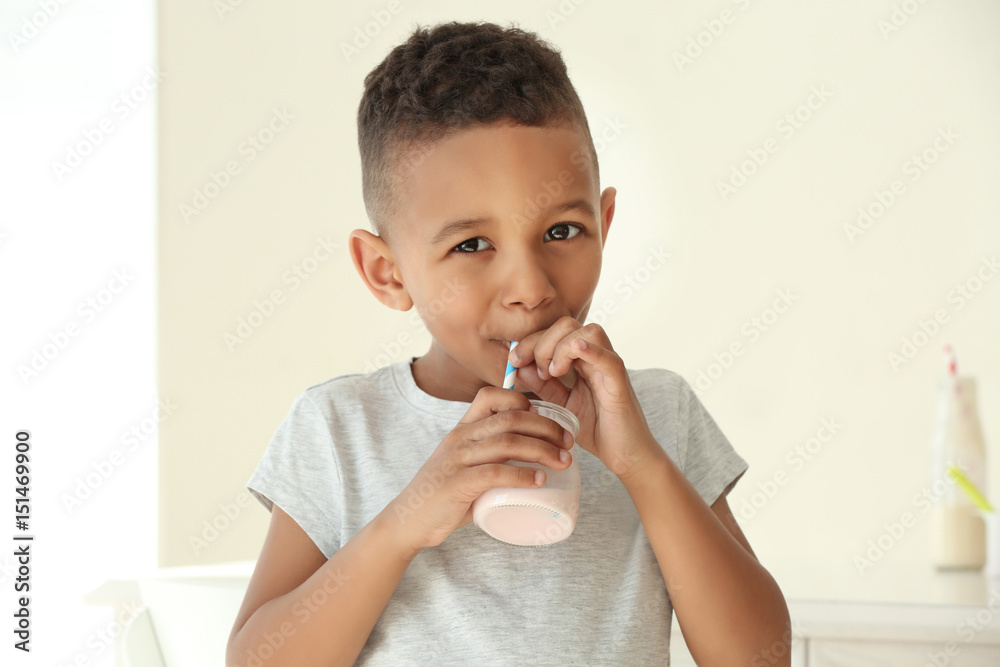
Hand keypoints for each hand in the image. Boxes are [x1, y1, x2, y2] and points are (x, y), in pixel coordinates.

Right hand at [385, 386, 575, 553]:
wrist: (409, 520)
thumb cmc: (445, 494)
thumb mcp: (465, 464)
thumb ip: (492, 456)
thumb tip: (533, 458)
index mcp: (463, 428)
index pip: (493, 396)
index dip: (525, 402)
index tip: (549, 422)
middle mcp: (460, 437)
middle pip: (511, 418)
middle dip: (547, 428)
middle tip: (568, 444)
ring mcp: (457, 459)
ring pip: (508, 443)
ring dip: (543, 450)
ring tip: (563, 462)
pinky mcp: (457, 484)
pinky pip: (495, 473)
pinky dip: (522, 475)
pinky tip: (539, 481)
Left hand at [507, 317, 662, 479]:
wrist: (625, 455)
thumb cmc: (597, 429)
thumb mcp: (561, 406)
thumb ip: (543, 386)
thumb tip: (518, 368)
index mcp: (581, 361)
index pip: (554, 333)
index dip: (530, 342)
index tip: (514, 361)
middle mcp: (597, 358)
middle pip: (568, 325)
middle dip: (542, 342)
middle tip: (534, 368)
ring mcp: (609, 368)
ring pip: (589, 332)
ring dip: (562, 347)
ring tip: (552, 373)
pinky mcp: (619, 384)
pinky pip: (608, 359)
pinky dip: (591, 350)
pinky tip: (575, 351)